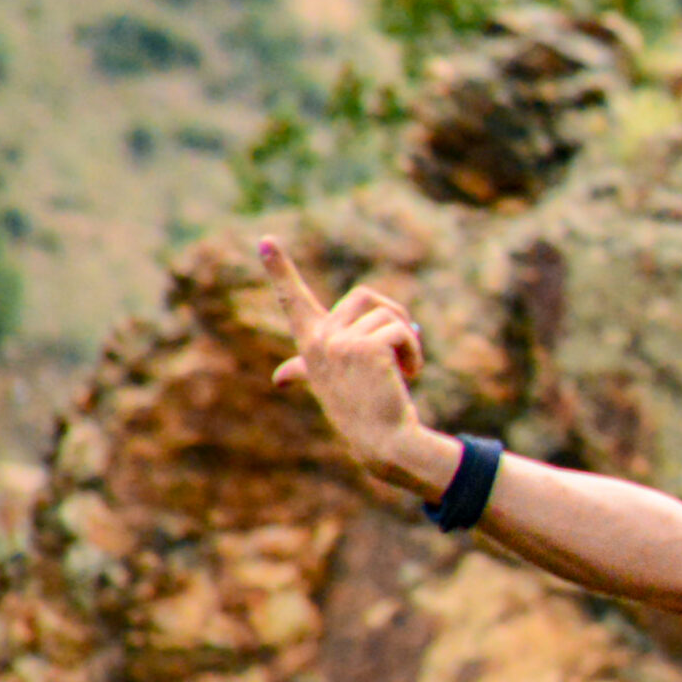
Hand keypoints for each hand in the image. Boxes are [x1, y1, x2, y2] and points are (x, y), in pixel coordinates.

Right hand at [259, 236, 433, 481]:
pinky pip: (402, 331)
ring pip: (389, 314)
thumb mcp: (329, 383)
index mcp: (310, 341)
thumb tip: (281, 377)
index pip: (292, 299)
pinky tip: (410, 374)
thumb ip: (306, 370)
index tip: (266, 240)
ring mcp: (339, 343)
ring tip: (404, 369)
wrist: (382, 441)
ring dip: (408, 339)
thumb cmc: (361, 410)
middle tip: (400, 349)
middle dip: (392, 316)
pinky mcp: (365, 349)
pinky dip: (415, 350)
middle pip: (367, 295)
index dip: (278, 269)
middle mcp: (319, 338)